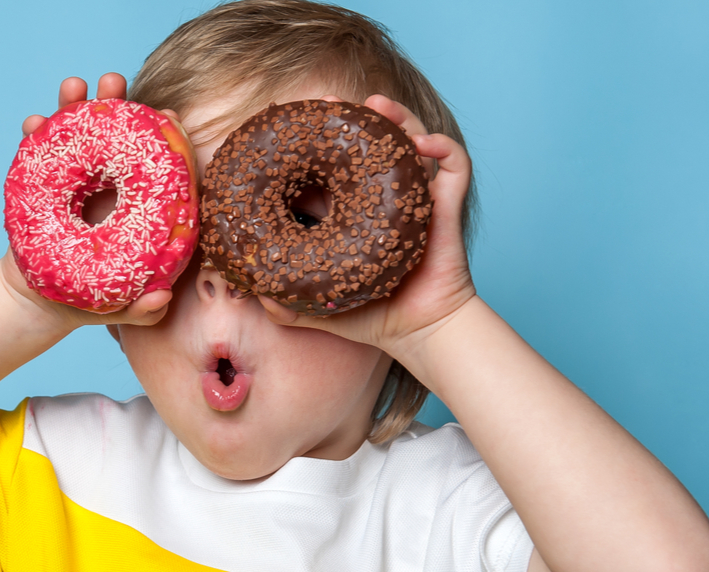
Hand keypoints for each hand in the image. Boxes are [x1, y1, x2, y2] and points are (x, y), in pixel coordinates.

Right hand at [4, 73, 178, 331]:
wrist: (39, 300)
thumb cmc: (89, 300)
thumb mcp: (116, 306)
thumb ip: (140, 309)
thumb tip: (160, 300)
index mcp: (138, 205)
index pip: (157, 164)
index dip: (164, 139)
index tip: (168, 117)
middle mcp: (110, 183)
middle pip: (117, 136)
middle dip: (116, 104)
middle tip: (112, 83)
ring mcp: (78, 179)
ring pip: (79, 134)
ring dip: (75, 105)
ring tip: (73, 87)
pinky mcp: (47, 181)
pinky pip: (42, 151)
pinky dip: (37, 132)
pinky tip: (32, 123)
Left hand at [256, 94, 476, 358]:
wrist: (419, 333)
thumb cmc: (371, 318)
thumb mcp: (318, 309)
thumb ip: (286, 305)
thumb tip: (254, 296)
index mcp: (350, 211)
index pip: (330, 166)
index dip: (314, 144)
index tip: (295, 125)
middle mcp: (382, 196)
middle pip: (370, 142)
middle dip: (352, 117)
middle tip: (329, 102)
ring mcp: (415, 196)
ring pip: (409, 141)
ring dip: (396, 118)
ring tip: (377, 105)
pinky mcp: (447, 206)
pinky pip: (454, 166)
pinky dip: (443, 148)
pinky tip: (424, 144)